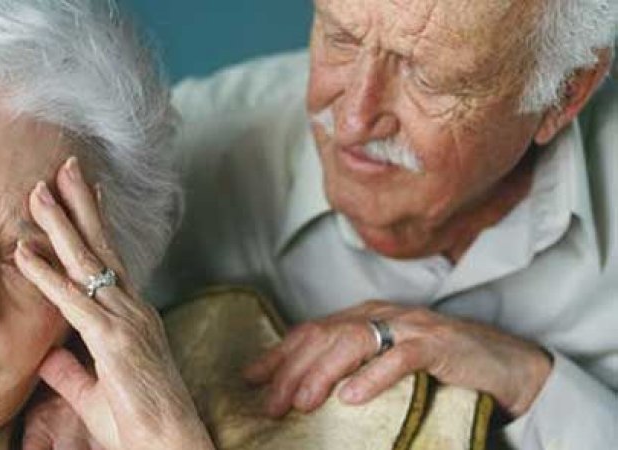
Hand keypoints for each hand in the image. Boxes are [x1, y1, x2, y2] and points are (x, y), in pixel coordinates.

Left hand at [14, 157, 212, 449]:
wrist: (169, 443)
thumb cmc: (138, 423)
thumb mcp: (94, 392)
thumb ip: (71, 371)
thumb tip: (48, 356)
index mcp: (133, 316)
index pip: (111, 259)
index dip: (96, 223)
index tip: (84, 191)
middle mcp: (133, 309)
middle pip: (102, 246)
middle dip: (80, 204)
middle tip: (64, 167)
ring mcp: (125, 321)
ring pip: (88, 262)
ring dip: (60, 225)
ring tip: (38, 191)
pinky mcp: (112, 341)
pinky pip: (72, 301)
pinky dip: (46, 275)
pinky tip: (25, 251)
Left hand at [243, 300, 552, 418]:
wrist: (505, 363)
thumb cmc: (440, 366)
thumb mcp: (386, 362)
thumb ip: (350, 366)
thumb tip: (304, 389)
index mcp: (364, 316)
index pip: (310, 330)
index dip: (278, 354)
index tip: (250, 379)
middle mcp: (381, 315)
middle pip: (324, 336)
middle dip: (292, 370)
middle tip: (272, 404)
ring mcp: (409, 326)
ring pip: (354, 341)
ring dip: (323, 373)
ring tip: (303, 402)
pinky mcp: (438, 344)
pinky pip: (401, 357)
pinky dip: (374, 376)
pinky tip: (352, 397)